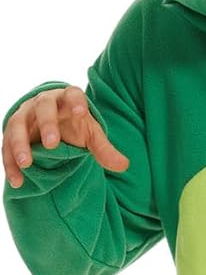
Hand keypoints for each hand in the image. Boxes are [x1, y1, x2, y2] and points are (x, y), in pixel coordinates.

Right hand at [2, 85, 129, 188]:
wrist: (52, 124)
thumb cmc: (74, 124)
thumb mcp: (91, 135)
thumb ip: (104, 149)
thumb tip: (124, 166)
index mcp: (67, 98)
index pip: (73, 94)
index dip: (76, 101)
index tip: (81, 113)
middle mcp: (43, 102)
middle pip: (43, 107)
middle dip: (46, 124)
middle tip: (51, 144)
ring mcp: (25, 115)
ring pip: (17, 125)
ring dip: (20, 144)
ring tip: (27, 164)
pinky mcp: (12, 132)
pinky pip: (6, 145)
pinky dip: (10, 163)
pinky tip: (18, 180)